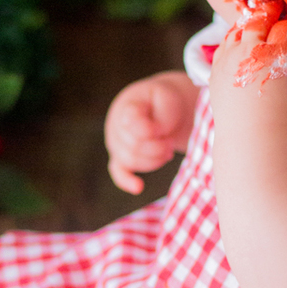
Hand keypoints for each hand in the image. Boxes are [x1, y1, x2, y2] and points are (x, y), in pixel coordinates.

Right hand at [104, 72, 196, 194]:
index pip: (133, 124)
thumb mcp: (169, 99)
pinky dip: (127, 180)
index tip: (165, 129)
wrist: (159, 106)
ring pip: (132, 161)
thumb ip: (162, 117)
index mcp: (127, 107)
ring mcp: (116, 144)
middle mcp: (115, 126)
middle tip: (171, 142)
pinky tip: (138, 187)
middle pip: (135, 146)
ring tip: (167, 150)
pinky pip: (119, 172)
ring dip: (155, 159)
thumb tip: (154, 136)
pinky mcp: (120, 158)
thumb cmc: (164, 102)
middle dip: (158, 147)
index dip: (152, 130)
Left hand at [208, 22, 286, 134]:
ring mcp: (229, 59)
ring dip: (247, 26)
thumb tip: (285, 50)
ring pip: (237, 30)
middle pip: (258, 20)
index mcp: (274, 53)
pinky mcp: (215, 68)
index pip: (283, 28)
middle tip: (274, 10)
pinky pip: (223, 45)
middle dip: (268, 14)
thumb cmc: (281, 112)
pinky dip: (232, 41)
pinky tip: (240, 44)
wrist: (250, 133)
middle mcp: (249, 51)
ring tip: (255, 28)